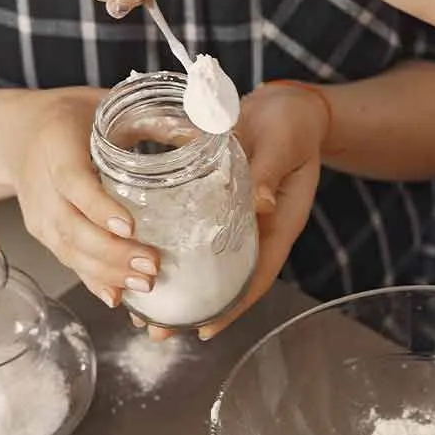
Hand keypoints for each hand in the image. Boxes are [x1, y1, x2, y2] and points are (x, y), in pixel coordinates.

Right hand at [3, 88, 159, 307]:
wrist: (17, 133)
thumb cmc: (70, 118)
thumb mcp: (106, 107)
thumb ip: (150, 120)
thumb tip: (207, 135)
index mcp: (56, 146)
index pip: (74, 182)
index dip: (99, 208)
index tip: (130, 227)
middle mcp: (42, 184)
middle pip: (72, 227)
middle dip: (113, 252)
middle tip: (152, 264)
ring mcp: (39, 213)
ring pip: (69, 250)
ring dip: (107, 272)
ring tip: (145, 284)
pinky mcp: (43, 232)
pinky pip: (67, 259)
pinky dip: (92, 280)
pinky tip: (117, 296)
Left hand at [132, 81, 329, 341]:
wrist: (290, 105)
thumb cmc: (292, 124)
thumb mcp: (283, 144)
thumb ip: (268, 171)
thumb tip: (260, 203)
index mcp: (279, 225)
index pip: (258, 275)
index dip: (234, 305)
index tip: (205, 329)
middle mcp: (257, 230)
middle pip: (228, 280)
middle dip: (194, 308)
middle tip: (156, 330)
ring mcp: (238, 219)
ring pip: (209, 263)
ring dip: (178, 285)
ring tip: (141, 307)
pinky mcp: (220, 204)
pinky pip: (196, 235)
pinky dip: (173, 250)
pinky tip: (142, 257)